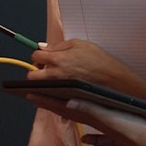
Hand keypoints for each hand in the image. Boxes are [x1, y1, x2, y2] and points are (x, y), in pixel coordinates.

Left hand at [26, 93, 145, 145]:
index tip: (29, 94)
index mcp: (92, 118)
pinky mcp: (114, 130)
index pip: (64, 108)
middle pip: (67, 112)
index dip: (47, 100)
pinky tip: (85, 132)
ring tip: (53, 102)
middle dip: (50, 103)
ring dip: (64, 110)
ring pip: (79, 117)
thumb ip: (90, 110)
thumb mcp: (111, 120)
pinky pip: (94, 128)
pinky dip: (86, 126)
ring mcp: (104, 128)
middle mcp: (95, 124)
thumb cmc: (135, 131)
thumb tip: (68, 102)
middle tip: (34, 95)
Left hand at [28, 39, 145, 98]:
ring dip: (40, 84)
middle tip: (45, 69)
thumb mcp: (79, 44)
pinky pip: (48, 100)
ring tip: (51, 80)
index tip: (44, 57)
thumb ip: (58, 45)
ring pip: (38, 89)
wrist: (114, 80)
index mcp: (57, 60)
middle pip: (31, 75)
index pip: (35, 56)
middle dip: (35, 71)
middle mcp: (55, 76)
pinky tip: (55, 91)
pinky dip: (48, 95)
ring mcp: (58, 90)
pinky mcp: (64, 101)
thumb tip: (42, 47)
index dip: (39, 55)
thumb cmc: (99, 60)